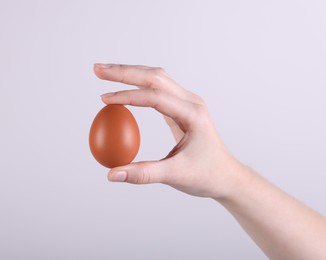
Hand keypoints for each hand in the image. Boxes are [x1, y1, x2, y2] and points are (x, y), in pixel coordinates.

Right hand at [94, 63, 243, 198]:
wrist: (227, 176)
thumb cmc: (207, 175)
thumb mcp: (175, 176)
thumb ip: (143, 174)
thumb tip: (112, 174)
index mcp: (192, 114)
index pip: (155, 96)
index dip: (128, 95)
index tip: (104, 99)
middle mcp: (191, 102)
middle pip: (155, 76)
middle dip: (124, 71)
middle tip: (98, 70)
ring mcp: (187, 103)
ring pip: (157, 77)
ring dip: (131, 73)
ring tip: (106, 73)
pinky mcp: (182, 108)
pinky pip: (158, 89)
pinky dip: (138, 84)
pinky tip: (124, 86)